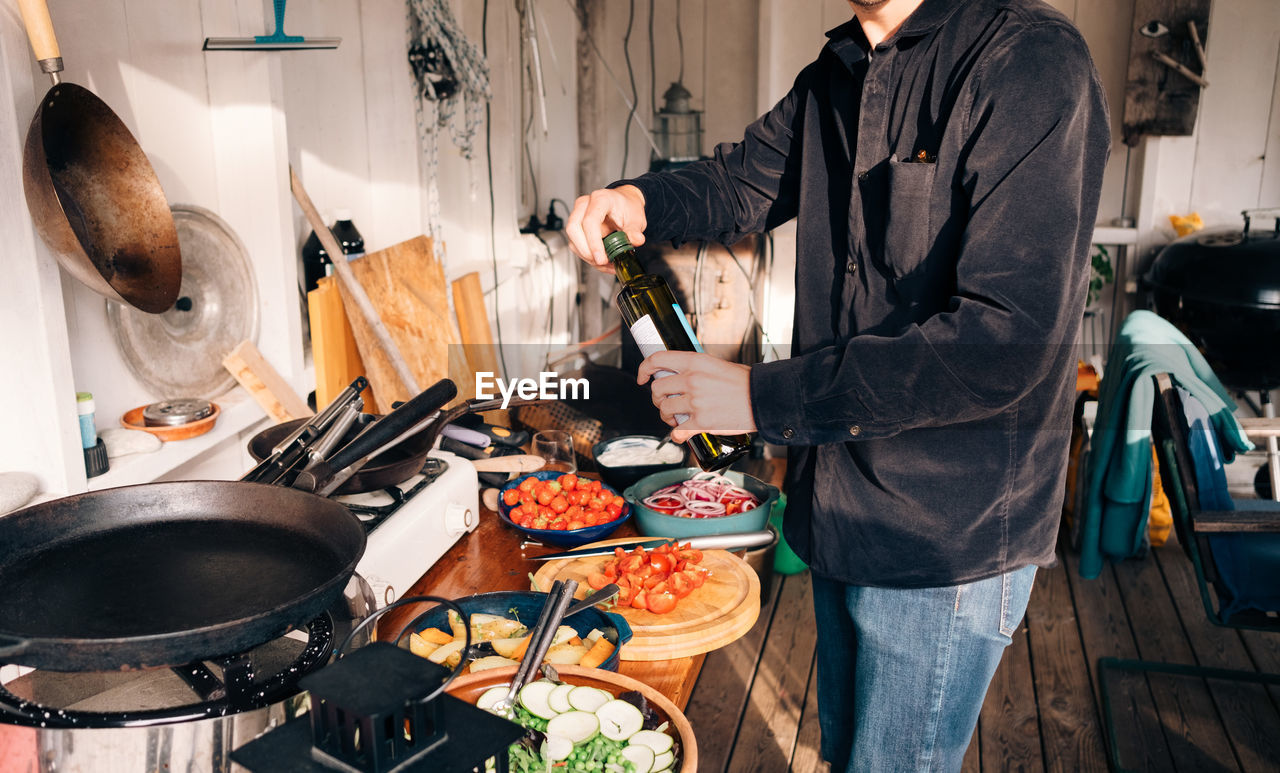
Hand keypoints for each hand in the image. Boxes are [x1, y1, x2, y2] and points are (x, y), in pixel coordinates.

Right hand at [565, 185, 646, 272]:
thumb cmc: (628, 207)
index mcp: (601, 199)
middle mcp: (585, 205)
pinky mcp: (576, 228)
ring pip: (573, 240)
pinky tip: (602, 261)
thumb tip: (637, 240)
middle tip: (602, 262)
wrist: (625, 204)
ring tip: (607, 263)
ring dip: (588, 257)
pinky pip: (576, 246)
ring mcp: (578, 215)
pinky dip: (588, 257)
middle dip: (587, 251)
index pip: (590, 220)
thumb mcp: (636, 219)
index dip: (594, 242)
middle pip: (574, 229)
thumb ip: (635, 231)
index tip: (601, 258)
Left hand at [637, 351, 756, 441]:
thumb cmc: (745, 382)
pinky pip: (678, 431)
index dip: (644, 369)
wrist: (763, 398)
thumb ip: (696, 369)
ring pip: (664, 409)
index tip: (642, 377)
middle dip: (657, 398)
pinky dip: (677, 435)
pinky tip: (682, 434)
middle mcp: (692, 379)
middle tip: (665, 402)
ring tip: (675, 418)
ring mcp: (695, 401)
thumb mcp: (717, 365)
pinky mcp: (702, 422)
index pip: (657, 360)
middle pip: (657, 388)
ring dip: (666, 416)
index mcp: (695, 362)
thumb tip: (680, 376)